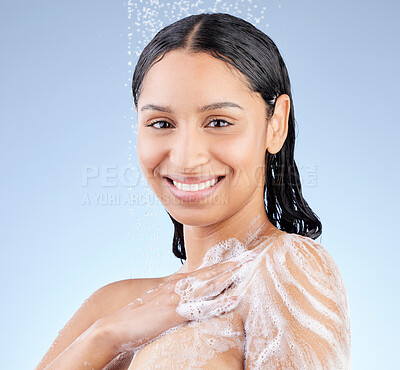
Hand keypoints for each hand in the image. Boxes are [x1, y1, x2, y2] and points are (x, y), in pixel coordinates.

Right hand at [95, 259, 248, 355]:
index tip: (247, 257)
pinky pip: (201, 307)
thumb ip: (181, 294)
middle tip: (256, 255)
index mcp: (179, 282)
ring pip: (210, 284)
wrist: (117, 326)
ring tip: (249, 268)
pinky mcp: (173, 312)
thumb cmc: (142, 314)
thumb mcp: (164, 299)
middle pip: (213, 272)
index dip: (229, 263)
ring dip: (231, 276)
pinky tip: (233, 297)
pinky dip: (219, 301)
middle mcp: (180, 285)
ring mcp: (177, 297)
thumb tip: (196, 292)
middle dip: (236, 264)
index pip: (209, 269)